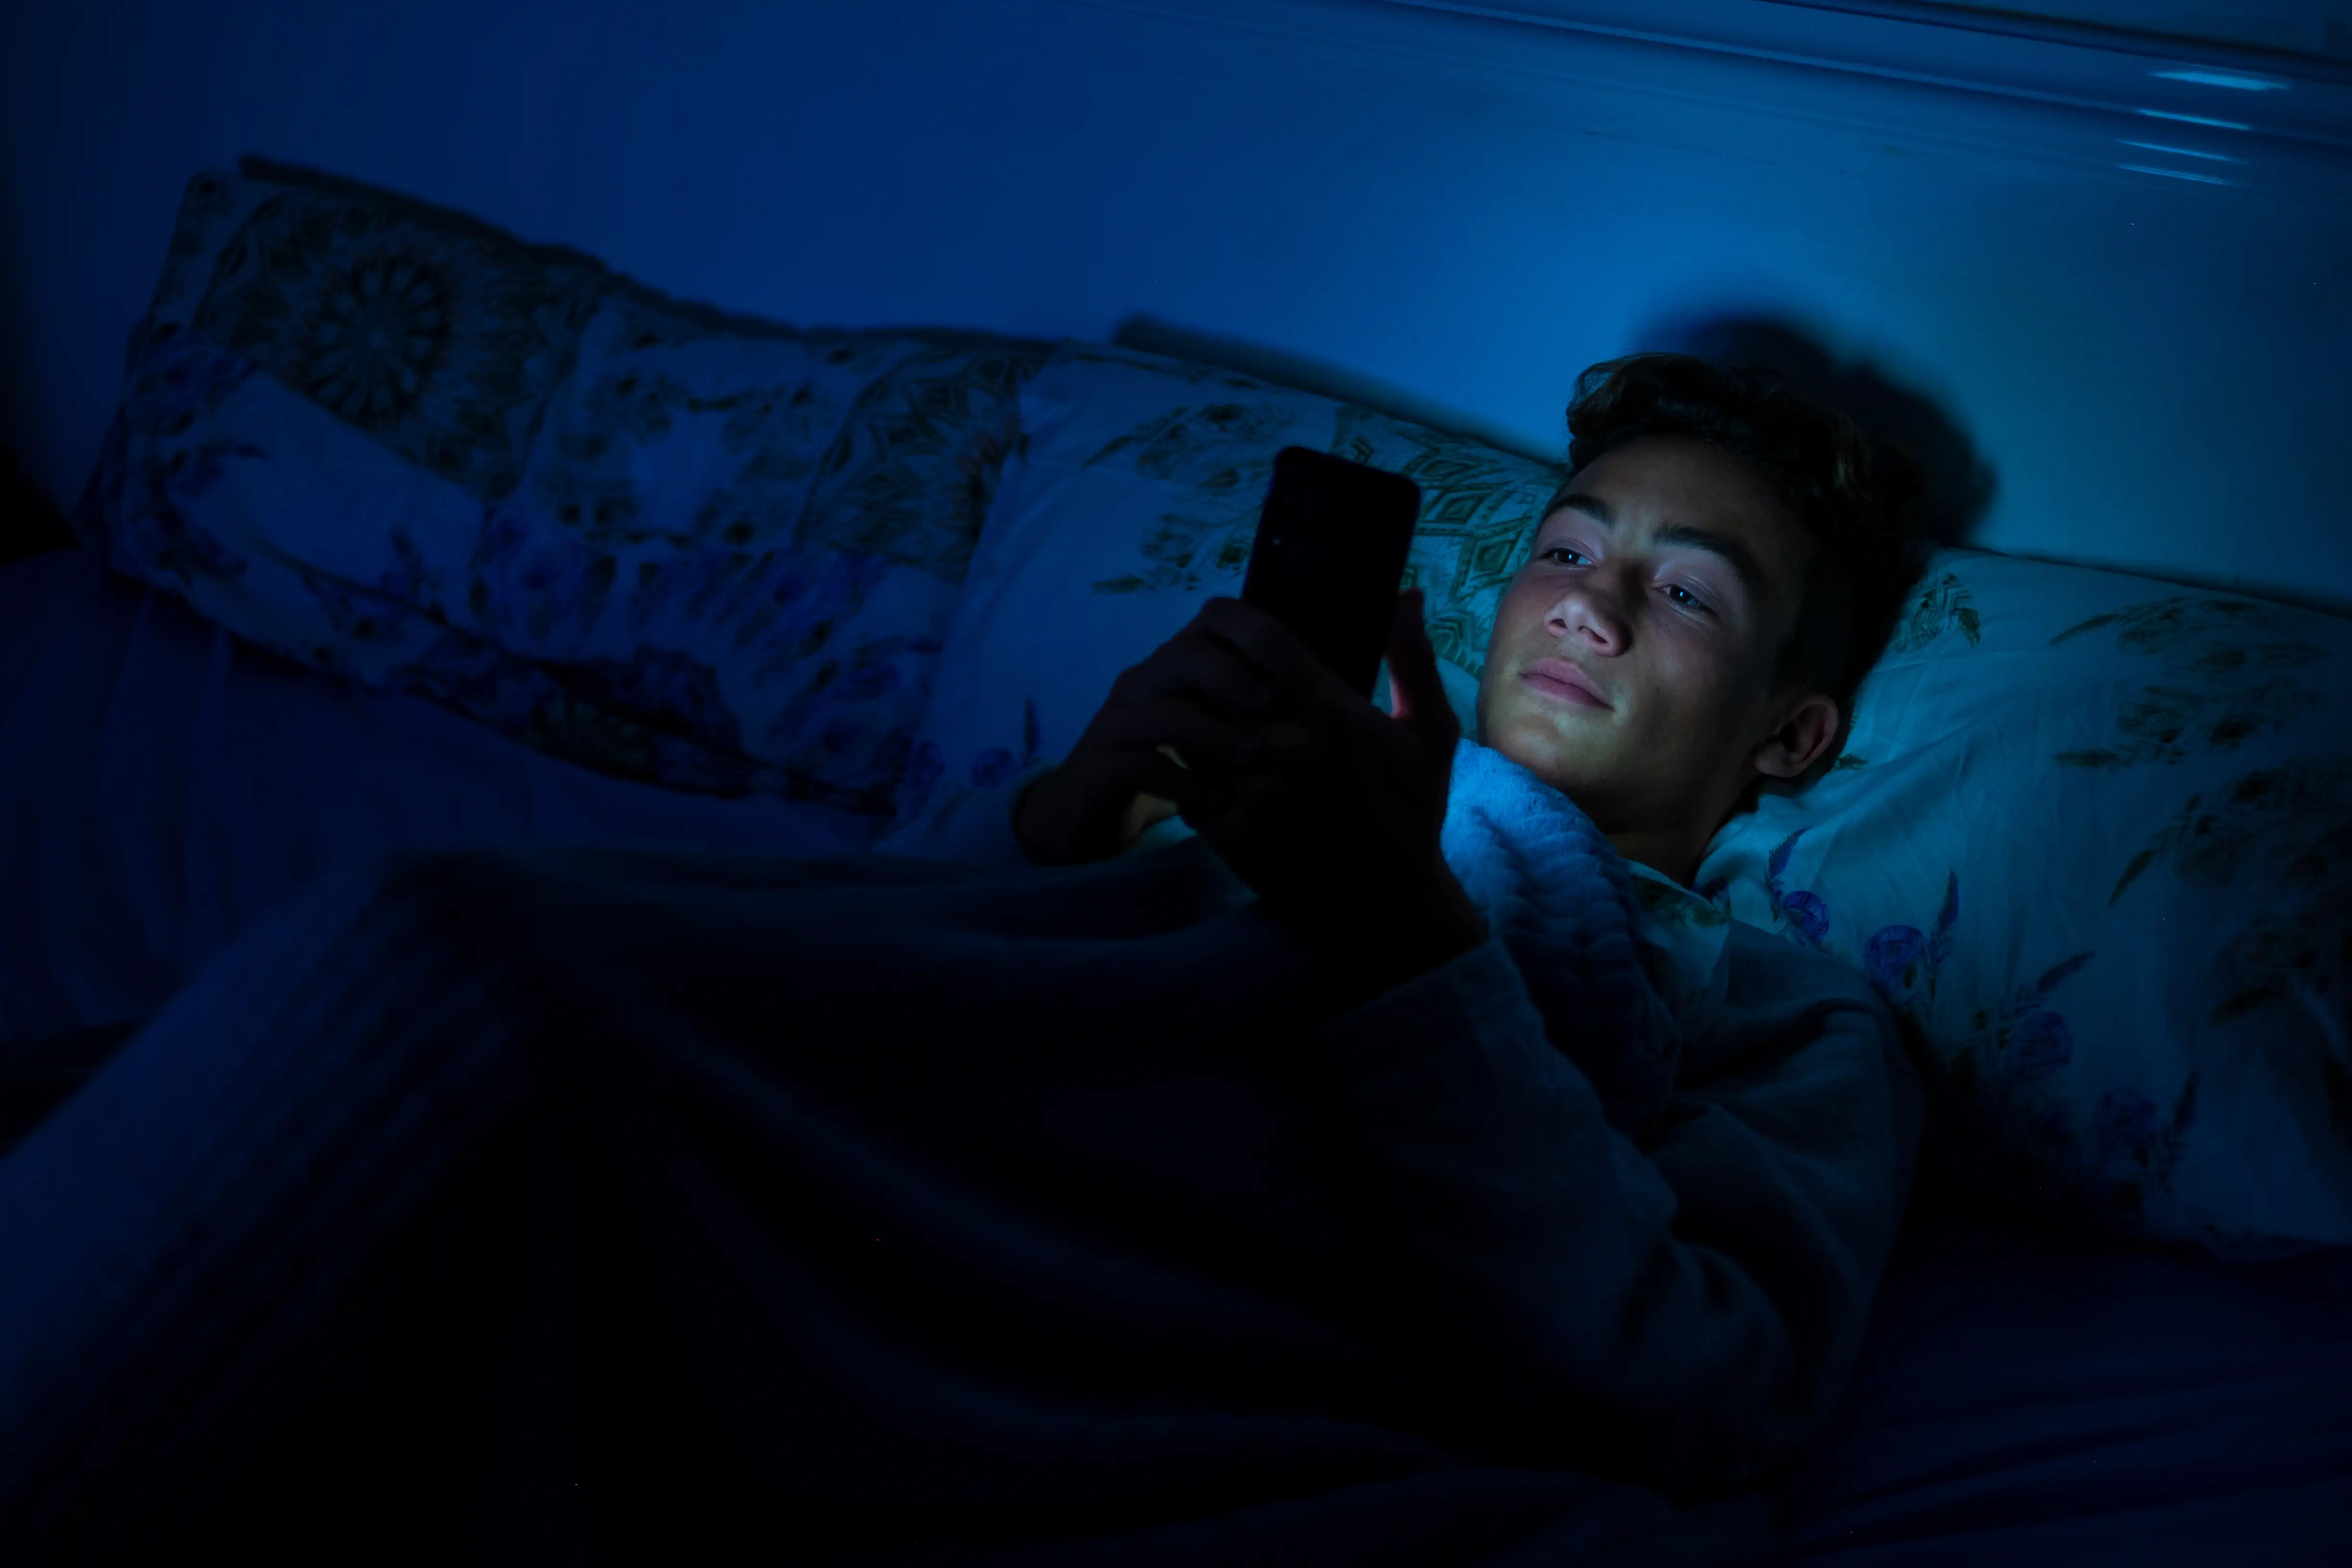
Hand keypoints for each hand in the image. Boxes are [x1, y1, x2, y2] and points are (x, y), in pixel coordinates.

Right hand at [1013, 601, 1290, 866]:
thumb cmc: (1164, 765)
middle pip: (1184, 655)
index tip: (1295, 675)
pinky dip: (1184, 781)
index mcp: (1172, 665)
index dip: (1254, 640)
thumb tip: (1319, 692)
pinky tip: (1216, 800)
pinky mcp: (1098, 766)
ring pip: (1162, 711)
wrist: (1087, 812)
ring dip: (1214, 734)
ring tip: (1253, 759)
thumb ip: (1244, 706)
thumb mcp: (1209, 728)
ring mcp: (1116, 723)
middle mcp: (1141, 683)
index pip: (1211, 627)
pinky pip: (1140, 765)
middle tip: (1273, 705)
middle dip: (1233, 676)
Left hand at [1150, 591, 1487, 1000]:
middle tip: (1203, 674)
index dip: (1226, 617)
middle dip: (1203, 673)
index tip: (1219, 620)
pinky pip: (1185, 783)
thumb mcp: (1431, 737)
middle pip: (1210, 678)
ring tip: (1204, 726)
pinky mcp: (1228, 832)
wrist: (1389, 912)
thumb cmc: (1412, 818)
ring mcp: (1252, 790)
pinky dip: (1189, 775)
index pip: (1258, 635)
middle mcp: (1285, 744)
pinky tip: (1207, 777)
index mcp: (1331, 711)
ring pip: (1189, 730)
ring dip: (1192, 723)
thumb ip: (1413, 661)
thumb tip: (1405, 593)